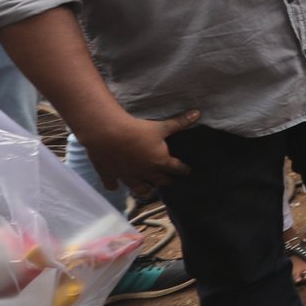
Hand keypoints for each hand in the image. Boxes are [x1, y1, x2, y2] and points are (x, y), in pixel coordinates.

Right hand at [79, 108, 200, 194]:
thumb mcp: (161, 126)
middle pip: (159, 181)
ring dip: (144, 190)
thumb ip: (179, 123)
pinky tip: (114, 186)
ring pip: (138, 188)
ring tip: (147, 191)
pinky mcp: (110, 175)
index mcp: (160, 161)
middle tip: (168, 181)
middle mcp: (145, 172)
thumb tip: (197, 113)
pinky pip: (112, 184)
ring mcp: (127, 176)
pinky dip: (113, 185)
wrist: (107, 134)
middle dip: (165, 181)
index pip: (177, 168)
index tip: (187, 172)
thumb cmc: (137, 130)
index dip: (183, 170)